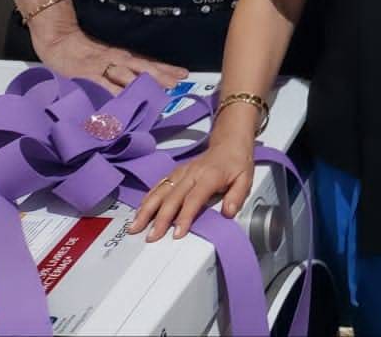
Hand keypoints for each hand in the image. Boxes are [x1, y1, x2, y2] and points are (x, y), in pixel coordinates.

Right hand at [31, 16, 186, 89]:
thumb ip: (123, 71)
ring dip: (141, 85)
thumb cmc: (84, 51)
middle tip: (176, 82)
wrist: (58, 39)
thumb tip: (143, 83)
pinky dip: (113, 94)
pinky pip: (102, 86)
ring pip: (125, 76)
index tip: (183, 74)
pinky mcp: (86, 75)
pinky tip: (123, 102)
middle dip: (159, 76)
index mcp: (122, 56)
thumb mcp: (107, 57)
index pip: (147, 63)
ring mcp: (101, 67)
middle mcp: (116, 60)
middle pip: (141, 68)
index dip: (165, 68)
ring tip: (156, 93)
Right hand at [128, 138, 255, 240]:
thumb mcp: (245, 179)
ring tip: (136, 226)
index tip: (177, 234)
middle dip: (160, 218)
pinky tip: (140, 211)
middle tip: (152, 236)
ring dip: (146, 209)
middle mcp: (192, 174)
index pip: (194, 199)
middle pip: (172, 197)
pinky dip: (147, 198)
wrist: (229, 143)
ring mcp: (181, 172)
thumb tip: (228, 213)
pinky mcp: (175, 172)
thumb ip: (237, 196)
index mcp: (209, 177)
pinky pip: (159, 185)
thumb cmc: (236, 164)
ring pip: (160, 191)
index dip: (184, 217)